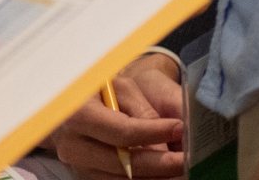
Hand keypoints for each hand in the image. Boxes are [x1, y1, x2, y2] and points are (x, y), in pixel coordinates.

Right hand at [51, 54, 187, 178]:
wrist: (72, 105)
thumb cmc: (99, 90)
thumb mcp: (120, 88)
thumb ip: (144, 111)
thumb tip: (172, 134)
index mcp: (79, 115)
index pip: (122, 132)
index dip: (154, 132)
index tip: (179, 128)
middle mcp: (73, 145)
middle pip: (124, 165)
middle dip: (161, 165)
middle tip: (187, 160)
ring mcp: (78, 165)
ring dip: (156, 178)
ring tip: (180, 171)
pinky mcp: (85, 177)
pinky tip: (162, 175)